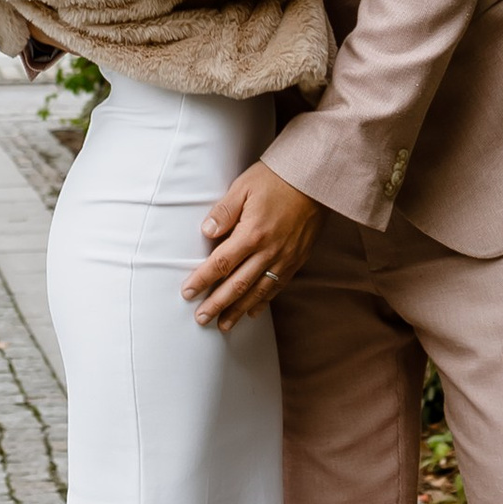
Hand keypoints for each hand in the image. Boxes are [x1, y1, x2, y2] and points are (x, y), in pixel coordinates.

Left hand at [184, 158, 321, 328]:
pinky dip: (263, 302)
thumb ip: (224, 211)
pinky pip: (278, 286)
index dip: (203, 280)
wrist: (315, 180)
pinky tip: (252, 312)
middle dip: (217, 304)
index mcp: (252, 233)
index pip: (221, 263)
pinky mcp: (296, 259)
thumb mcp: (244, 186)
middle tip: (201, 319)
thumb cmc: (276, 178)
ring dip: (239, 310)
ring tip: (223, 325)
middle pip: (238, 284)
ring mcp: (285, 258)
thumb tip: (206, 232)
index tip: (188, 293)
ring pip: (258, 292)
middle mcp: (269, 251)